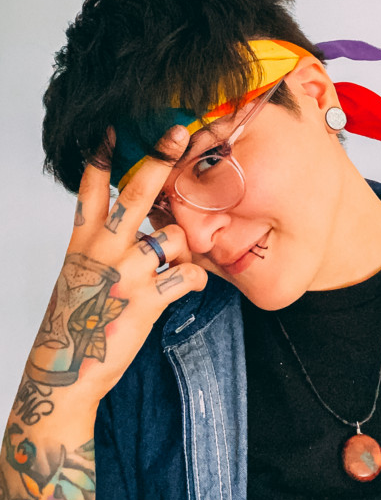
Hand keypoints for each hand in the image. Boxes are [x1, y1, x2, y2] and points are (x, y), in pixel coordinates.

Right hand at [25, 126, 207, 401]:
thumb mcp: (82, 273)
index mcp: (84, 240)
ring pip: (175, 238)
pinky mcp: (148, 298)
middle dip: (160, 160)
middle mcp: (104, 248)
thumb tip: (149, 231)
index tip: (113, 130)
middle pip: (138, 194)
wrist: (65, 369)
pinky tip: (190, 287)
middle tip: (178, 133)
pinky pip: (190, 276)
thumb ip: (108, 247)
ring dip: (185, 252)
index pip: (92, 190)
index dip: (102, 157)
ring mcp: (126, 271)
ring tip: (176, 269)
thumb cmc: (77, 319)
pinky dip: (197, 281)